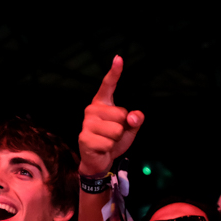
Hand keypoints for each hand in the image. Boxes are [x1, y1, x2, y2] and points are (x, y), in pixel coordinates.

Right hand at [77, 56, 144, 176]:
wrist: (98, 161)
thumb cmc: (112, 141)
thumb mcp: (129, 129)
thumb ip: (135, 119)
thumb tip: (133, 117)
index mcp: (102, 104)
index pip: (108, 85)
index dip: (114, 72)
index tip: (119, 58)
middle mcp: (92, 110)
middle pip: (121, 114)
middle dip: (123, 128)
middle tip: (113, 135)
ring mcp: (87, 123)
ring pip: (116, 130)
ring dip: (116, 140)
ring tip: (107, 142)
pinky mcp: (85, 137)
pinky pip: (109, 142)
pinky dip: (109, 148)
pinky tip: (101, 148)